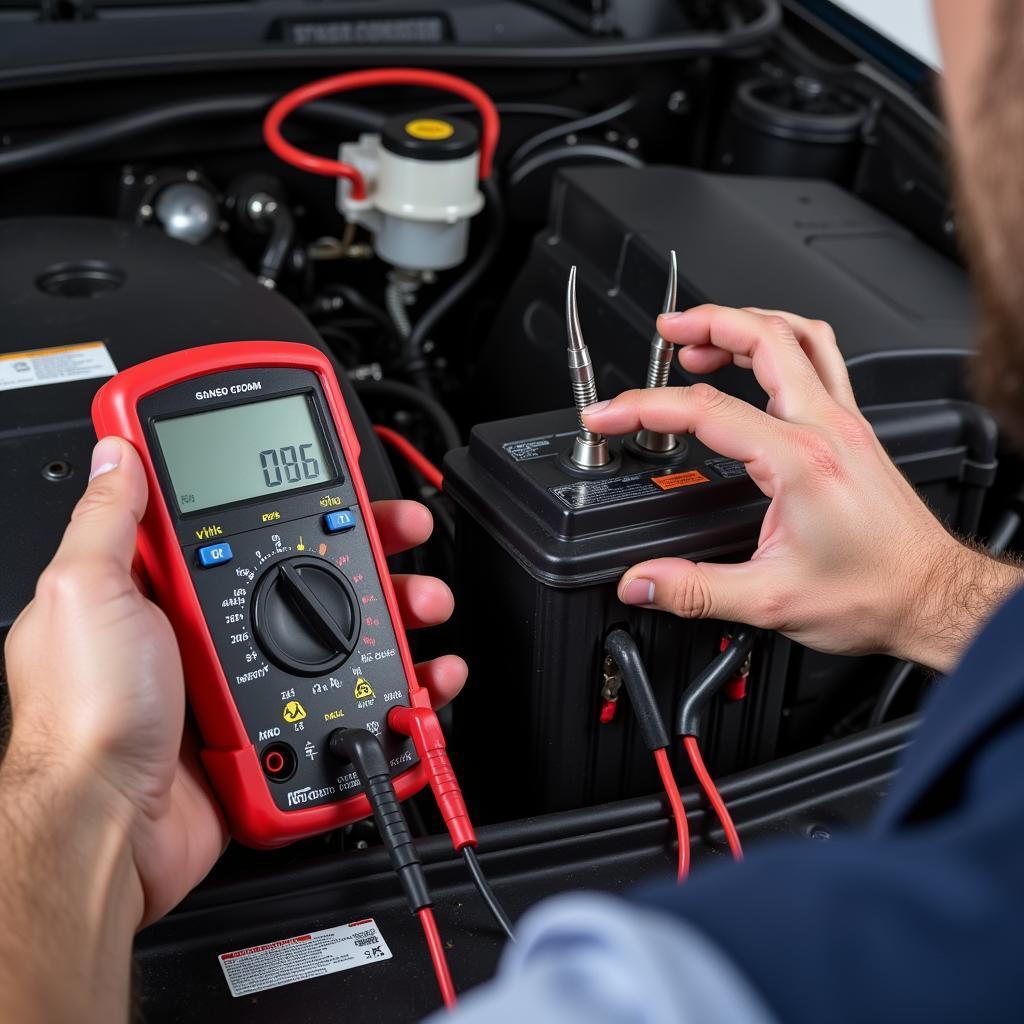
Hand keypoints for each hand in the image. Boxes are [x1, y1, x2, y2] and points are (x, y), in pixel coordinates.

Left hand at [3, 436, 466, 926]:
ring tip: (424, 606)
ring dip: (394, 613)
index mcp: (169, 587)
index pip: (244, 521)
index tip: (332, 473)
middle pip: (309, 570)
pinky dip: (394, 687)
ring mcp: (248, 676)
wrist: (109, 829)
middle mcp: (213, 627)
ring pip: (339, 630)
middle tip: (404, 533)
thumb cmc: (87, 718)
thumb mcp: (85, 595)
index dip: (295, 493)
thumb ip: (108, 521)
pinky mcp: (276, 724)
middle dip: (369, 547)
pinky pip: (348, 695)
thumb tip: (116, 452)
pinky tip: (418, 677)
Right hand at [584, 305, 1020, 672]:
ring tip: (702, 334)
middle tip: (665, 331)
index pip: (708, 410)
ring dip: (746, 322)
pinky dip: (781, 341)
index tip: (610, 415)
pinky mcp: (853, 430)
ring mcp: (844, 422)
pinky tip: (759, 358)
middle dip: (705, 321)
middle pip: (764, 337)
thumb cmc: (872, 591)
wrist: (930, 596)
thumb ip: (695, 590)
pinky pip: (820, 357)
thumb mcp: (771, 600)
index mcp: (800, 460)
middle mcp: (826, 428)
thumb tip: (639, 582)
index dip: (645, 407)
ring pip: (798, 336)